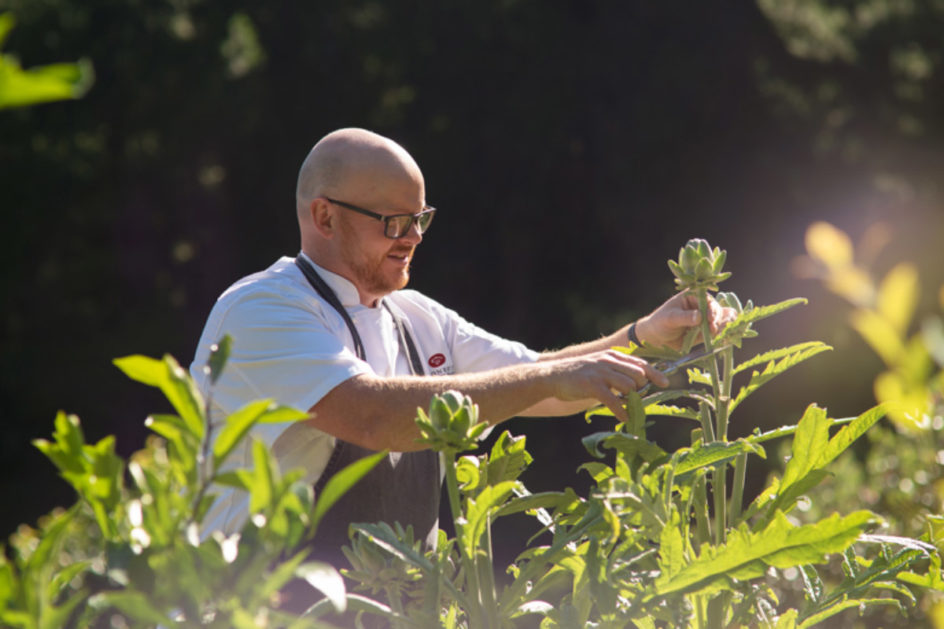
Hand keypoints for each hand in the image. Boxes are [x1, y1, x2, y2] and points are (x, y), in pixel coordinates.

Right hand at [548, 350, 668, 420]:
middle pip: (638, 374)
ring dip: (632, 399)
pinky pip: (613, 400)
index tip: (666, 383)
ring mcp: (600, 372)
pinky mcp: (592, 385)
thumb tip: (637, 384)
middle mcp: (608, 361)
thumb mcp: (600, 367)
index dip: (655, 373)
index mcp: (612, 356)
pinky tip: (623, 417)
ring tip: (629, 407)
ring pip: (628, 385)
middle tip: (637, 398)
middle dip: (642, 387)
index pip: (640, 363)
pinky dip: (621, 411)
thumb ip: (617, 372)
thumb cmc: (578, 374)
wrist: (553, 376)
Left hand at [635, 291, 735, 349]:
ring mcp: (704, 319)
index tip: (710, 318)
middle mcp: (701, 305)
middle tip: (712, 328)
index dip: (711, 308)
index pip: (707, 299)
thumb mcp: (670, 318)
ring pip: (718, 321)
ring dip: (720, 327)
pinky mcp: (705, 331)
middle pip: (716, 310)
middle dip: (716, 319)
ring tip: (715, 333)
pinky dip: (719, 334)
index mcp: (692, 296)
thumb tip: (699, 317)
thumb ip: (685, 317)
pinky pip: (715, 331)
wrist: (656, 337)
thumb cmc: (660, 322)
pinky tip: (719, 337)